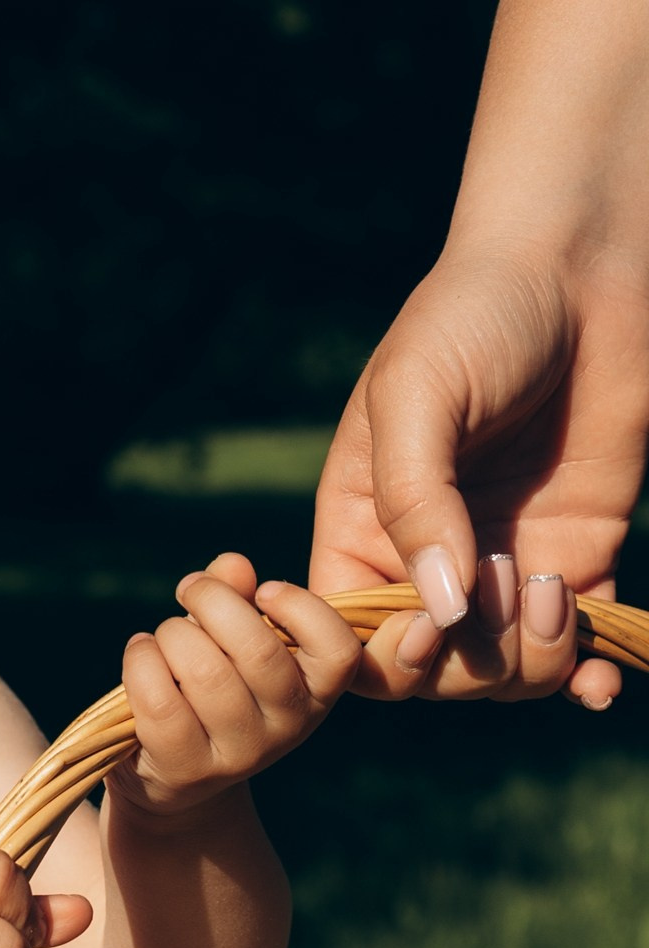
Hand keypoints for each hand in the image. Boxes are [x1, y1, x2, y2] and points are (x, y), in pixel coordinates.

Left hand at [106, 555, 359, 819]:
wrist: (174, 775)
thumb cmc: (209, 686)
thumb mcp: (231, 639)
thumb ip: (236, 595)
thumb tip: (233, 566)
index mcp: (315, 691)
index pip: (338, 651)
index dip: (300, 608)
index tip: (264, 590)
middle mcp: (288, 727)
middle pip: (259, 651)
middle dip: (212, 602)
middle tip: (191, 589)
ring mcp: (240, 755)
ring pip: (205, 671)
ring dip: (171, 634)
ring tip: (161, 635)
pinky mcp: (188, 769)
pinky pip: (160, 701)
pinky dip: (141, 662)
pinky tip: (141, 654)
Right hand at [309, 252, 648, 706]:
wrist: (581, 267)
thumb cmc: (472, 315)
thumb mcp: (418, 396)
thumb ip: (415, 502)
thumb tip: (441, 612)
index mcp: (363, 525)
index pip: (346, 635)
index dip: (380, 657)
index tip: (428, 629)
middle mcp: (430, 558)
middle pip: (427, 670)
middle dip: (465, 663)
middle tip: (504, 583)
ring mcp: (504, 563)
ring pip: (502, 673)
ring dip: (529, 663)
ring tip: (551, 590)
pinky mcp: (579, 558)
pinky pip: (578, 648)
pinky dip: (587, 679)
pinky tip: (600, 680)